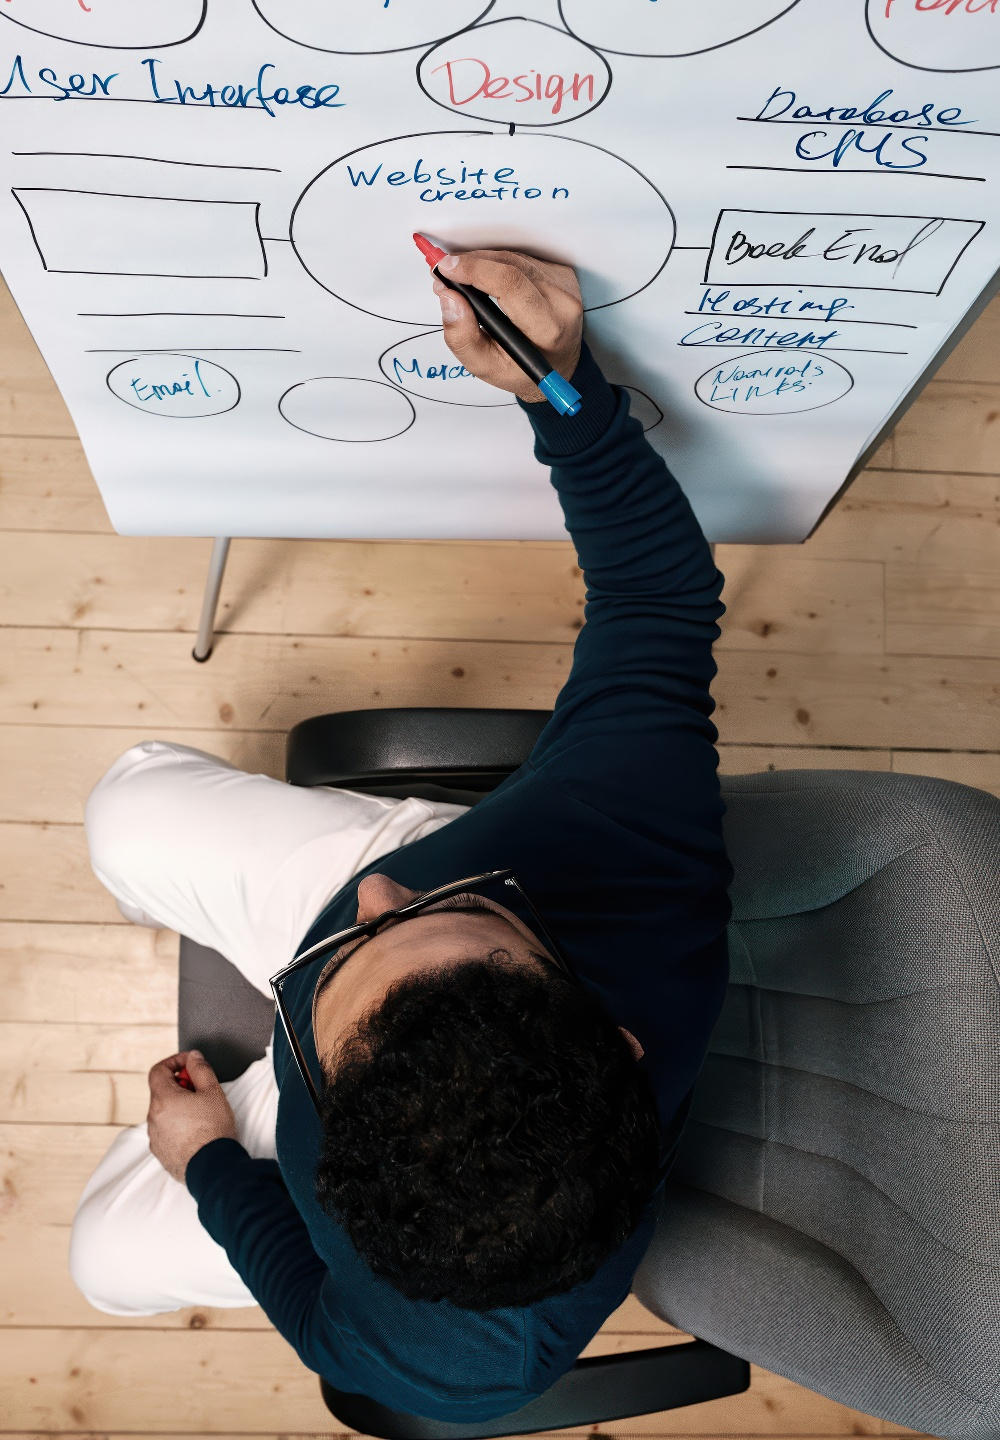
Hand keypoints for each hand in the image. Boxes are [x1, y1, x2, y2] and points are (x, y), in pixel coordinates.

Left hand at [147, 1049, 236, 1183]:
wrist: (212, 1167)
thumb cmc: (213, 1130)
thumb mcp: (213, 1091)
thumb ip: (200, 1069)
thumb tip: (193, 1058)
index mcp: (163, 1099)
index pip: (158, 1070)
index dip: (174, 1062)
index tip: (189, 1064)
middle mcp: (153, 1117)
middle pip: (161, 1091)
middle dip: (180, 1085)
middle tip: (200, 1090)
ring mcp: (155, 1136)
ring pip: (163, 1112)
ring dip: (178, 1106)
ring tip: (201, 1113)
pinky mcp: (160, 1152)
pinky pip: (165, 1131)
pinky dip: (176, 1125)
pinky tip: (195, 1130)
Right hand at [433, 249, 582, 403]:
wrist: (555, 366)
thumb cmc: (522, 370)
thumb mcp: (487, 367)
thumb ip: (463, 338)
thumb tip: (449, 299)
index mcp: (548, 329)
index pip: (511, 285)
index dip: (475, 271)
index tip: (446, 268)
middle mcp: (562, 302)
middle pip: (511, 266)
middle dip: (471, 264)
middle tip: (443, 271)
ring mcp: (565, 285)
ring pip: (514, 258)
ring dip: (482, 263)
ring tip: (459, 277)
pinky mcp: (562, 274)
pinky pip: (523, 259)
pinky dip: (498, 264)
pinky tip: (484, 276)